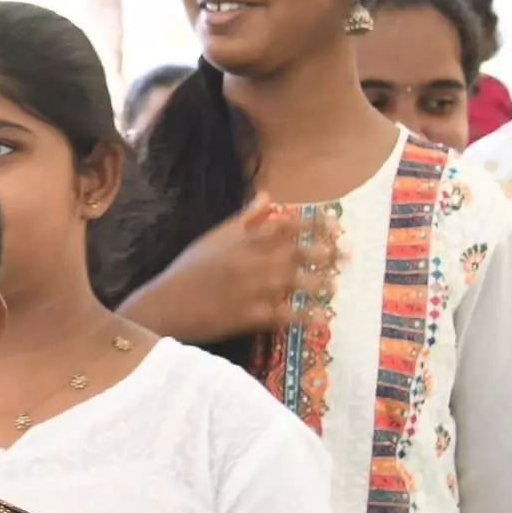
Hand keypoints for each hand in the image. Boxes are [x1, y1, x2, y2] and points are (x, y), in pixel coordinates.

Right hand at [125, 203, 326, 346]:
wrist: (164, 306)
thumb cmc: (187, 270)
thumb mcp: (212, 237)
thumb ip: (244, 217)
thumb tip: (268, 196)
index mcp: (240, 239)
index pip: (286, 225)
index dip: (314, 224)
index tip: (336, 225)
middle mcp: (249, 260)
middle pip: (296, 252)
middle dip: (325, 251)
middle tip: (347, 253)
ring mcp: (250, 289)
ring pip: (294, 281)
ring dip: (319, 281)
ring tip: (336, 283)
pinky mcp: (248, 316)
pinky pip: (282, 314)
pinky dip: (303, 315)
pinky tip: (322, 316)